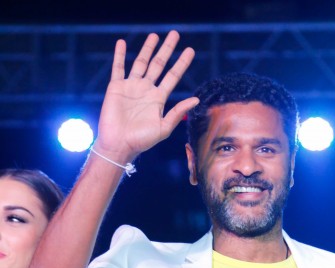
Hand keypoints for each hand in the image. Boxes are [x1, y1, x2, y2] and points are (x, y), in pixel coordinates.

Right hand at [95, 30, 197, 162]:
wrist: (119, 145)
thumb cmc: (141, 141)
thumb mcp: (164, 127)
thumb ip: (178, 112)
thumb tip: (196, 99)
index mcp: (158, 99)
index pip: (173, 76)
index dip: (181, 63)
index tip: (190, 51)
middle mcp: (146, 90)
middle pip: (158, 65)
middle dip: (167, 49)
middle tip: (175, 34)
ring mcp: (131, 87)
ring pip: (140, 62)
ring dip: (147, 49)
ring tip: (154, 36)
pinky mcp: (116, 87)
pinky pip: (118, 67)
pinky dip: (119, 55)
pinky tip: (121, 42)